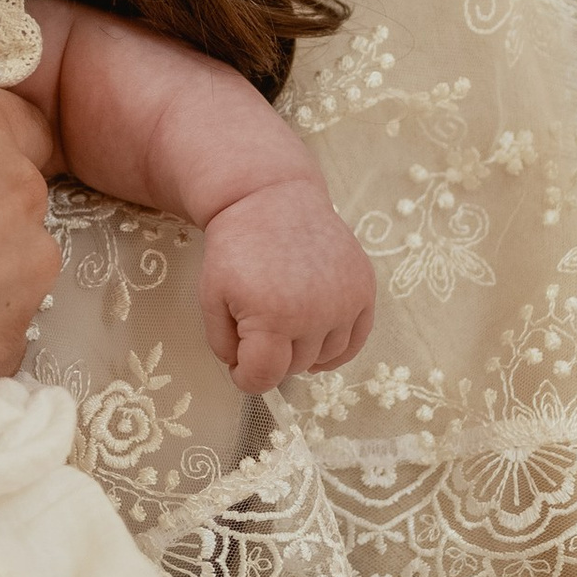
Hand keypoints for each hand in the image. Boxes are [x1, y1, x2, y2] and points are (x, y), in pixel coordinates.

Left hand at [198, 181, 376, 390]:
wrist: (274, 198)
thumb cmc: (237, 248)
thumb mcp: (211, 295)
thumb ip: (222, 343)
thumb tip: (245, 371)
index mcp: (273, 316)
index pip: (264, 378)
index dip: (245, 377)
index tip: (239, 364)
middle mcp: (316, 313)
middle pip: (294, 367)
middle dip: (273, 355)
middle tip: (258, 322)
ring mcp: (346, 302)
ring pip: (325, 358)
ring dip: (303, 350)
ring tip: (285, 317)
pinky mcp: (365, 290)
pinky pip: (355, 342)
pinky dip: (335, 347)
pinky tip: (315, 332)